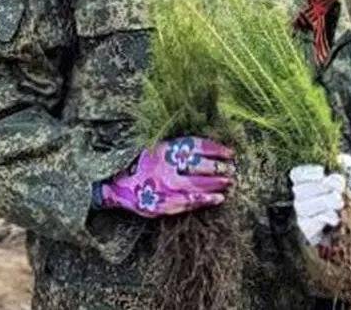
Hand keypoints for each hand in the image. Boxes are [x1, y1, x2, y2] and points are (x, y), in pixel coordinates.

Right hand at [98, 136, 234, 218]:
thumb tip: (208, 151)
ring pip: (198, 185)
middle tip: (232, 169)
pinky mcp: (165, 203)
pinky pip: (191, 202)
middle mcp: (166, 167)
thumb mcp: (157, 148)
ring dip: (217, 184)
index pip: (197, 147)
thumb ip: (178, 149)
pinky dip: (207, 200)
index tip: (229, 152)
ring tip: (230, 182)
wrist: (118, 186)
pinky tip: (219, 198)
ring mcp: (165, 187)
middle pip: (201, 166)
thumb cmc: (143, 165)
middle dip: (220, 168)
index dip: (216, 150)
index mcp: (165, 150)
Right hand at [290, 154, 350, 245]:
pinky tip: (336, 218)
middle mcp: (300, 198)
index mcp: (307, 182)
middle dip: (320, 187)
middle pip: (299, 190)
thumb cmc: (347, 197)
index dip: (306, 173)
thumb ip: (346, 166)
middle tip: (339, 188)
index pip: (296, 175)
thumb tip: (342, 159)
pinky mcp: (307, 230)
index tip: (322, 172)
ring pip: (302, 206)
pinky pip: (308, 223)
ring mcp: (302, 214)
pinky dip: (324, 218)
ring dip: (324, 202)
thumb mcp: (349, 180)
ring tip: (340, 203)